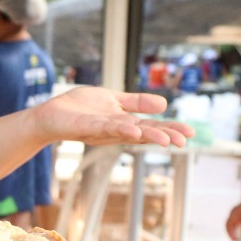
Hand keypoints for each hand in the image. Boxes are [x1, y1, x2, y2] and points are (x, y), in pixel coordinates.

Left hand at [33, 87, 192, 146]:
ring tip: (167, 140)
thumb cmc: (79, 108)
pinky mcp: (87, 127)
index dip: (170, 129)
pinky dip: (121, 128)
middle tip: (185, 140)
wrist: (50, 114)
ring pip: (129, 133)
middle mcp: (116, 131)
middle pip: (144, 134)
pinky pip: (106, 128)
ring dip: (148, 136)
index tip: (190, 132)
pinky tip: (135, 129)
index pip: (151, 127)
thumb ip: (136, 102)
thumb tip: (164, 103)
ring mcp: (102, 130)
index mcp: (124, 123)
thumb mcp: (113, 99)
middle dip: (165, 136)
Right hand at [225, 193, 240, 240]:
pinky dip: (235, 229)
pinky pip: (234, 224)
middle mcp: (233, 213)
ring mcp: (235, 214)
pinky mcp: (238, 215)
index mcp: (234, 212)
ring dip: (232, 232)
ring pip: (230, 225)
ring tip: (237, 239)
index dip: (230, 233)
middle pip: (228, 225)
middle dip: (230, 234)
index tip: (234, 240)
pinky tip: (239, 234)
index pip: (229, 224)